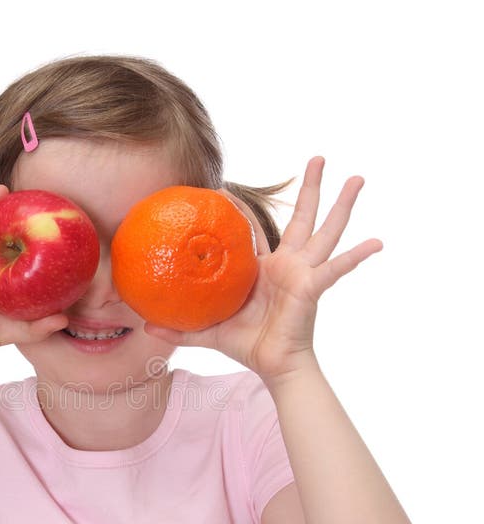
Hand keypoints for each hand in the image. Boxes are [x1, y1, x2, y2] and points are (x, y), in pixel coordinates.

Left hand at [144, 156, 383, 384]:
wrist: (273, 366)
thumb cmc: (247, 346)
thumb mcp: (208, 331)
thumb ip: (179, 328)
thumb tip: (145, 325)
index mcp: (262, 268)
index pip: (251, 230)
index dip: (239, 209)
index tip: (223, 188)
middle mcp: (288, 264)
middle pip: (301, 217)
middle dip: (309, 188)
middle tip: (318, 156)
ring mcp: (304, 272)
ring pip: (325, 231)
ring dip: (342, 205)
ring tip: (358, 177)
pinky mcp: (313, 287)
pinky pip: (336, 269)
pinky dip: (357, 256)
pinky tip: (377, 241)